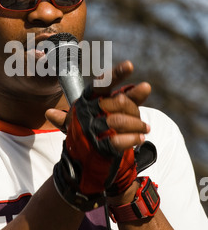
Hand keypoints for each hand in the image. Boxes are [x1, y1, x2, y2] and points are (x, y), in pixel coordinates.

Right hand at [51, 61, 151, 210]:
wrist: (83, 164)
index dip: (116, 74)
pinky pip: (119, 140)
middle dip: (134, 110)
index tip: (130, 65)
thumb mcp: (110, 113)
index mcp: (86, 101)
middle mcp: (85, 113)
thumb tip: (147, 86)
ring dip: (137, 125)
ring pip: (120, 120)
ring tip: (145, 130)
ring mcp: (90, 130)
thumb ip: (129, 98)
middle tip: (144, 120)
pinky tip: (139, 138)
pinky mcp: (97, 147)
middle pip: (117, 102)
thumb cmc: (98, 131)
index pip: (101, 83)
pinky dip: (133, 138)